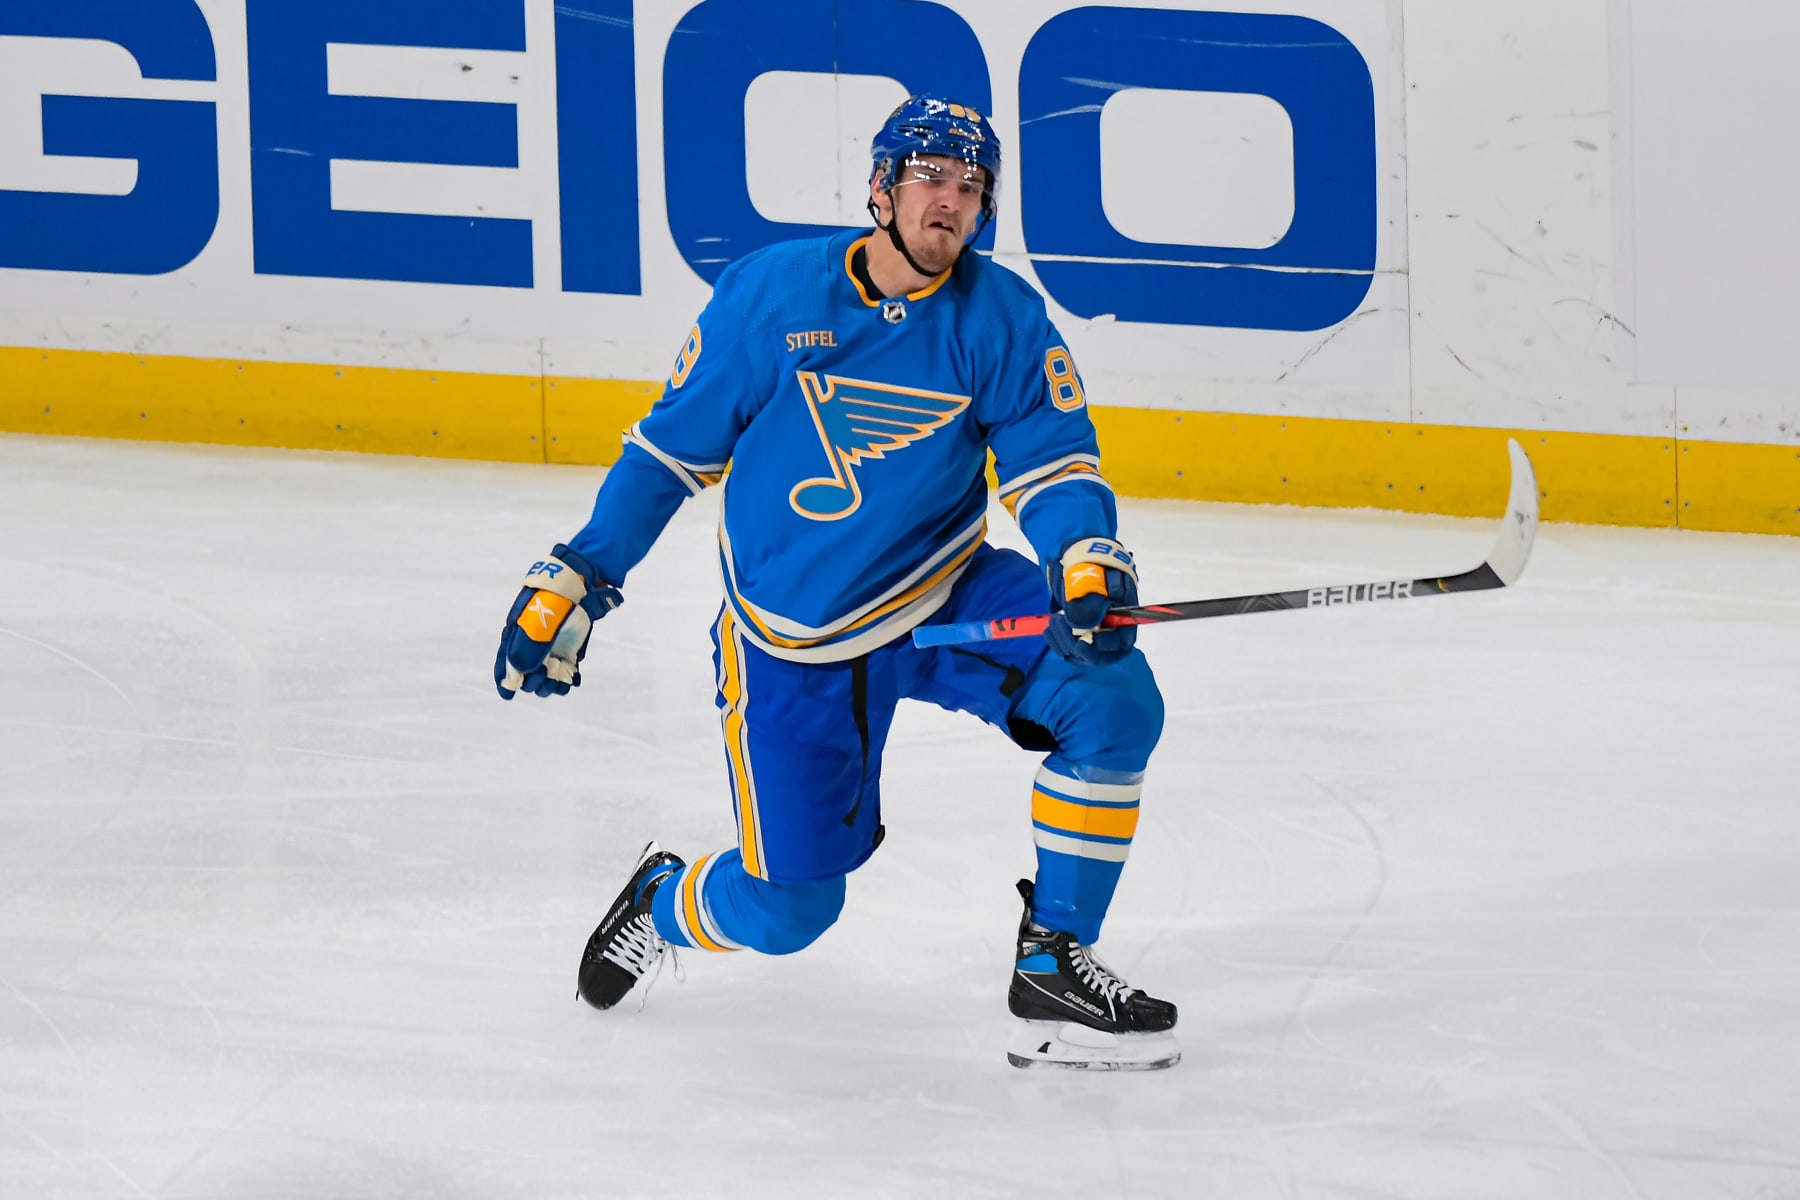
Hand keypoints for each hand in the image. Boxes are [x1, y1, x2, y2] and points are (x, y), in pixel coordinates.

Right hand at [494, 544, 621, 698]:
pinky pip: (565, 673)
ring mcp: (551, 649)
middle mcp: (532, 645)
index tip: (508, 695)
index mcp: (517, 635)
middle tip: (541, 676)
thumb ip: (528, 646)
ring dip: (549, 685)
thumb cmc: (552, 600)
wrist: (579, 586)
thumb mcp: (536, 622)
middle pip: (526, 674)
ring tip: (556, 683)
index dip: (505, 680)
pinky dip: (567, 681)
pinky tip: (571, 681)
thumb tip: (518, 672)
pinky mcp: (569, 651)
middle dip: (531, 681)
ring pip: (545, 676)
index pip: (506, 661)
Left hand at [1046, 536, 1138, 666]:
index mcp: (1124, 611)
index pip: (1122, 640)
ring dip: (1065, 642)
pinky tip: (1051, 628)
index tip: (1083, 642)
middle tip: (1061, 626)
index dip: (1105, 646)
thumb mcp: (1091, 576)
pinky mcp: (1077, 631)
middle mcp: (1112, 625)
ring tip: (1054, 620)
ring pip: (1083, 652)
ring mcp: (1094, 629)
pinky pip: (1069, 648)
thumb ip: (1090, 600)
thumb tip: (1084, 625)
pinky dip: (1058, 641)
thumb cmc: (1089, 562)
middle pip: (1103, 653)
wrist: (1073, 555)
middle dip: (1080, 647)